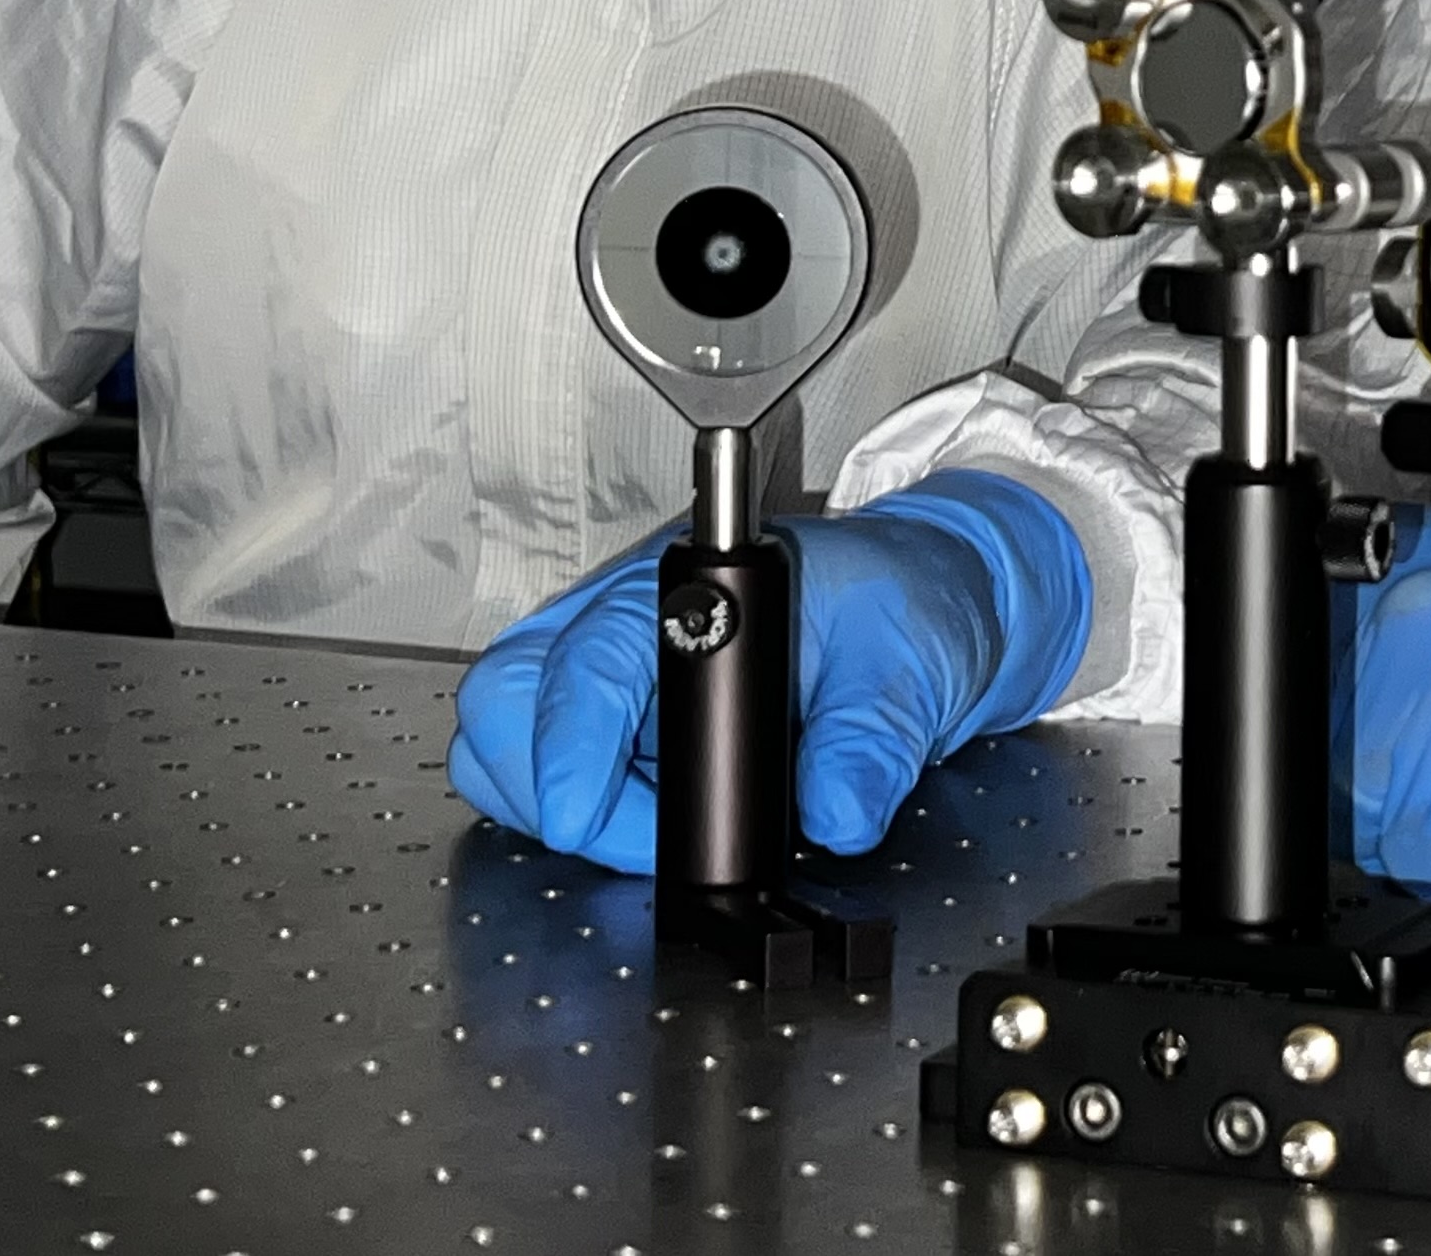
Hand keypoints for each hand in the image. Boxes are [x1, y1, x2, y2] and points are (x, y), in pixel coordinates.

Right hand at [448, 471, 1091, 873]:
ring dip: (552, 805)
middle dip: (546, 788)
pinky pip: (543, 771)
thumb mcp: (913, 663)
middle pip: (507, 698)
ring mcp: (616, 671)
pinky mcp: (617, 720)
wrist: (925, 606)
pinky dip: (571, 814)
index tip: (587, 821)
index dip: (572, 750)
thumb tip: (833, 812)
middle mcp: (632, 622)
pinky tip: (643, 831)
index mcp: (698, 588)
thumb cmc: (908, 603)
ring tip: (648, 839)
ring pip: (505, 739)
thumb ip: (871, 741)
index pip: (588, 661)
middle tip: (638, 843)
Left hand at [1346, 512, 1430, 892]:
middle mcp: (1419, 624)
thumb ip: (1421, 607)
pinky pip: (1418, 857)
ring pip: (1363, 806)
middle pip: (1331, 736)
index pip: (1311, 654)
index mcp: (1421, 566)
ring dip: (1407, 821)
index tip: (1361, 727)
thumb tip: (1340, 651)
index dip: (1335, 705)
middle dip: (1377, 770)